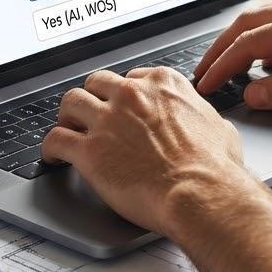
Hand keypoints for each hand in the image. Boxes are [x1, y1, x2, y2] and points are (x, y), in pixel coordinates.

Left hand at [41, 66, 256, 237]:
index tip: (122, 106)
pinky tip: (53, 156)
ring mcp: (107, 120)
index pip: (132, 78)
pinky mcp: (89, 151)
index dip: (124, 95)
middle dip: (94, 98)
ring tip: (68, 129)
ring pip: (71, 102)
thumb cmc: (214, 167)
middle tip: (92, 114)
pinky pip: (56, 139)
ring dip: (68, 116)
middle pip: (98, 83)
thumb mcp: (220, 128)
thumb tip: (210, 125)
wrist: (200, 193)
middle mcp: (132, 95)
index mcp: (163, 84)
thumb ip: (204, 118)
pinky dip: (50, 147)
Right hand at [194, 0, 271, 110]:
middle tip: (205, 72)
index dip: (222, 65)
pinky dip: (264, 40)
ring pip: (264, 20)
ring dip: (242, 42)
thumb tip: (253, 93)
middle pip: (249, 23)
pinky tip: (268, 62)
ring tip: (228, 67)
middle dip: (222, 48)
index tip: (207, 83)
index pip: (249, 43)